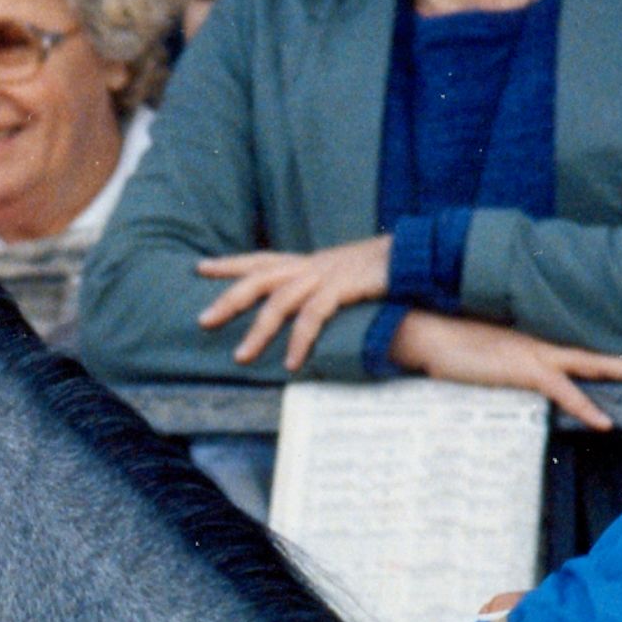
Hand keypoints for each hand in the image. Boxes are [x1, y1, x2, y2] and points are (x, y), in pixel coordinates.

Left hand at [197, 237, 392, 370]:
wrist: (420, 258)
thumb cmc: (385, 271)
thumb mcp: (346, 277)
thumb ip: (324, 289)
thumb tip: (310, 308)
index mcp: (310, 261)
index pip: (262, 259)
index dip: (231, 263)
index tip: (201, 268)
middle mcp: (312, 264)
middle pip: (258, 278)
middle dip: (228, 299)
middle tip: (202, 321)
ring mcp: (326, 273)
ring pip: (279, 301)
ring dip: (258, 331)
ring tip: (241, 357)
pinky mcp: (343, 286)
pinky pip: (313, 316)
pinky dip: (300, 340)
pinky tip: (292, 363)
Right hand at [388, 310, 621, 429]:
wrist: (426, 330)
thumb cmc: (451, 342)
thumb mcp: (487, 351)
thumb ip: (510, 359)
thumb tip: (520, 370)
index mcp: (540, 339)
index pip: (589, 347)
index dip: (621, 353)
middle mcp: (546, 343)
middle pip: (608, 353)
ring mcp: (537, 355)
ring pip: (598, 363)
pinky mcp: (523, 370)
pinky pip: (563, 392)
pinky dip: (585, 408)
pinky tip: (604, 422)